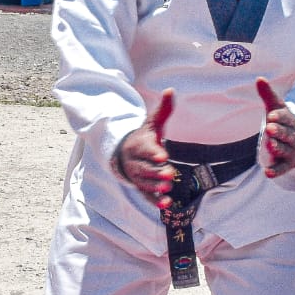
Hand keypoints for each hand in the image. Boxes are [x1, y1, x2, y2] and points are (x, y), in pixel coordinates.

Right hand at [115, 89, 175, 207]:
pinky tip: (166, 205)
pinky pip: (146, 195)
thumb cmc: (144, 137)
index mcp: (139, 145)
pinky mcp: (141, 187)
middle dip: (157, 172)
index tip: (163, 156)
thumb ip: (163, 109)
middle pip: (145, 168)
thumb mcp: (152, 122)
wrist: (124, 152)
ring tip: (167, 188)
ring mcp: (137, 176)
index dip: (154, 153)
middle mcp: (136, 161)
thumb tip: (170, 90)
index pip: (146, 149)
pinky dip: (155, 201)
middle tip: (170, 174)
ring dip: (156, 186)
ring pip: (145, 182)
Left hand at [256, 78, 294, 176]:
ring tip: (269, 145)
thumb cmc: (284, 123)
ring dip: (277, 147)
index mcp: (290, 121)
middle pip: (286, 134)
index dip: (279, 117)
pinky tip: (267, 173)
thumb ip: (268, 95)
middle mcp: (292, 136)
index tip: (271, 115)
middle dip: (278, 131)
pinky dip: (275, 171)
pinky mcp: (286, 164)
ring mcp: (290, 151)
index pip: (285, 118)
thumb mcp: (276, 108)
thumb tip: (259, 78)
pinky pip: (281, 168)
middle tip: (269, 128)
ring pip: (284, 149)